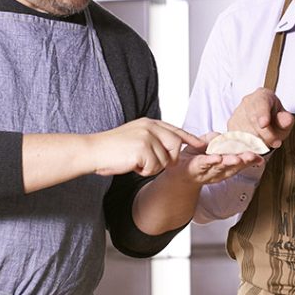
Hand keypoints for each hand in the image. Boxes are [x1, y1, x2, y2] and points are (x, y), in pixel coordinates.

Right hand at [87, 118, 205, 176]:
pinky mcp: (143, 149)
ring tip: (136, 163)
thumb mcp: (135, 136)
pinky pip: (154, 168)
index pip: (176, 130)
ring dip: (152, 167)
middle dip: (169, 159)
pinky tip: (132, 166)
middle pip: (176, 146)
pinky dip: (144, 171)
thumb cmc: (112, 148)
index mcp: (149, 123)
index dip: (190, 138)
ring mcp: (147, 137)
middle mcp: (150, 127)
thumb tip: (172, 148)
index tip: (201, 145)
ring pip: (164, 160)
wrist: (93, 151)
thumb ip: (153, 138)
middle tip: (152, 164)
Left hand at [174, 132, 263, 184]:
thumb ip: (216, 139)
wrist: (178, 172)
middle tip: (252, 156)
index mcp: (225, 164)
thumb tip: (223, 135)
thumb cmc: (195, 158)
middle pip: (234, 165)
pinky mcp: (194, 168)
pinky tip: (216, 158)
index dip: (250, 159)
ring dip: (229, 162)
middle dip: (244, 161)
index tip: (259, 157)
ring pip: (220, 166)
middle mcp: (219, 170)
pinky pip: (203, 164)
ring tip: (237, 158)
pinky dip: (210, 161)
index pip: (240, 161)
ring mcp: (207, 171)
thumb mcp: (208, 144)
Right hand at [226, 88, 294, 149]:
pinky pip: (238, 138)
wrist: (265, 120)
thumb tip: (287, 120)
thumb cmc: (276, 119)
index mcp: (263, 96)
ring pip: (245, 131)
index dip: (262, 114)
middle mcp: (247, 101)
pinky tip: (256, 146)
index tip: (264, 124)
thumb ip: (286, 120)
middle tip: (276, 143)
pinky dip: (248, 145)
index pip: (261, 103)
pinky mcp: (231, 125)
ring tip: (266, 142)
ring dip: (258, 142)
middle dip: (266, 135)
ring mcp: (237, 113)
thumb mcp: (285, 119)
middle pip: (253, 121)